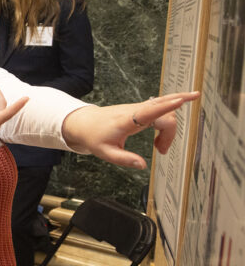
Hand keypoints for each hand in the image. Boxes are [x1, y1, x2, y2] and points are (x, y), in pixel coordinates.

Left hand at [61, 91, 200, 168]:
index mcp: (127, 120)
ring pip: (165, 106)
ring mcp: (138, 107)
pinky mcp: (140, 108)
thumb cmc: (94, 137)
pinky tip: (173, 118)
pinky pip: (160, 106)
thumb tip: (142, 165)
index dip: (167, 106)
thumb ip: (124, 159)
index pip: (150, 111)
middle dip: (170, 132)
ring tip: (161, 146)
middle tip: (161, 151)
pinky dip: (170, 112)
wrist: (84, 123)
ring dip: (171, 125)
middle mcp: (135, 110)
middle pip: (164, 114)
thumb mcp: (105, 153)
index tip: (182, 100)